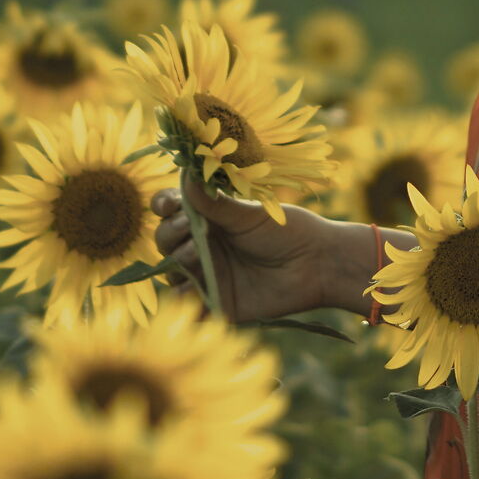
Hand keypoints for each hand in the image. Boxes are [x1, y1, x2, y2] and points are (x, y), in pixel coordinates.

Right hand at [148, 169, 339, 323]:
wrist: (316, 265)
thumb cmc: (286, 231)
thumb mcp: (249, 214)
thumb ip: (215, 201)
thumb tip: (187, 174)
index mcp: (208, 217)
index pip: (170, 209)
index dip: (163, 205)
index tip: (168, 205)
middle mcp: (202, 244)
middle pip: (165, 239)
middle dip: (169, 232)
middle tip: (188, 226)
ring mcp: (207, 273)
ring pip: (171, 271)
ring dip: (177, 261)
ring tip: (198, 253)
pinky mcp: (216, 301)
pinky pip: (188, 305)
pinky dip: (186, 298)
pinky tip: (196, 288)